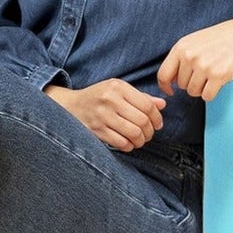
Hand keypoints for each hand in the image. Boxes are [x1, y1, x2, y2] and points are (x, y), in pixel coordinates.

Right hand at [44, 77, 165, 150]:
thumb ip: (141, 97)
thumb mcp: (118, 90)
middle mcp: (110, 99)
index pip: (147, 105)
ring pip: (134, 133)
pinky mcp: (96, 130)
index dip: (157, 118)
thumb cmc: (99, 97)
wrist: (70, 106)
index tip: (158, 124)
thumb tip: (163, 104)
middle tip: (149, 134)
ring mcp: (102, 116)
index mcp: (118, 87)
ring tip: (140, 140)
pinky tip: (128, 143)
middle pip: (142, 120)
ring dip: (141, 140)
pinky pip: (121, 142)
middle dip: (150, 132)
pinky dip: (129, 146)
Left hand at [158, 9, 232, 103]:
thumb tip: (171, 81)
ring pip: (194, 92)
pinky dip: (212, 93)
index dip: (165, 86)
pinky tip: (220, 81)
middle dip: (192, 83)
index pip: (163, 74)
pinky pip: (207, 96)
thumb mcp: (196, 41)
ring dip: (203, 88)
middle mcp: (190, 56)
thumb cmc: (222, 37)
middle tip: (206, 72)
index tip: (171, 91)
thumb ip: (182, 57)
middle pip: (182, 86)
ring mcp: (204, 66)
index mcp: (181, 47)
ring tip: (213, 75)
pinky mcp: (218, 76)